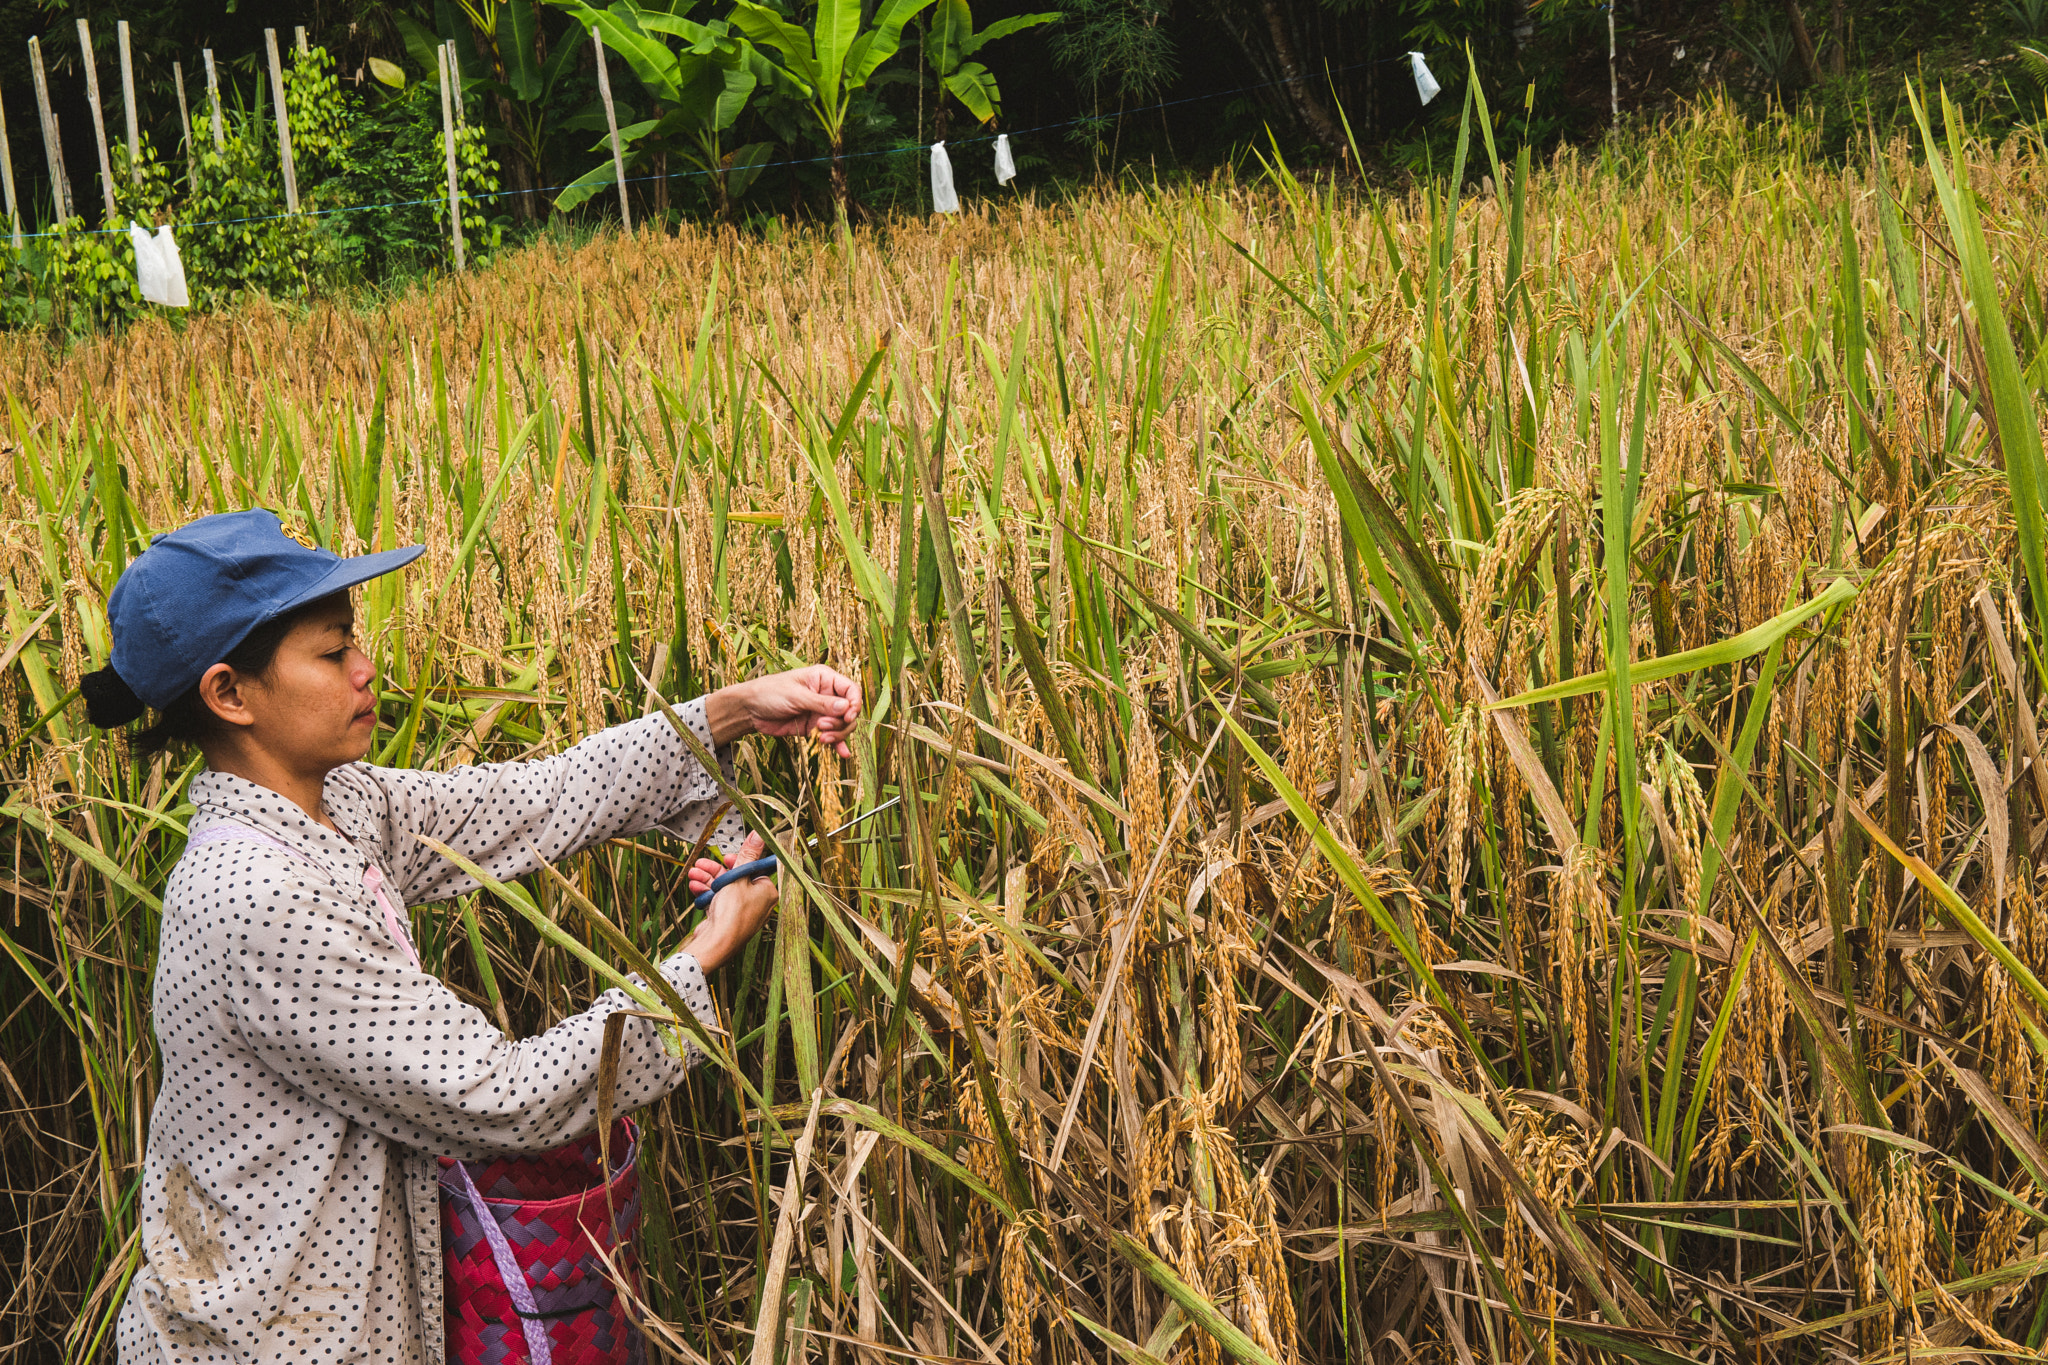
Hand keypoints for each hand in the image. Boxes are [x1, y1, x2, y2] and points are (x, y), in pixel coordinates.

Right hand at [682, 831, 777, 972]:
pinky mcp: (728, 919)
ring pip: (724, 889)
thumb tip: (759, 834)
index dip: (739, 861)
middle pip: (736, 878)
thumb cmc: (732, 914)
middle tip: (702, 863)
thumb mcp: (738, 878)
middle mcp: (757, 903)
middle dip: (716, 869)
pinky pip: (719, 901)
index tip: (726, 857)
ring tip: (693, 874)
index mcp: (767, 892)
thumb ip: (747, 855)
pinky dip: (707, 893)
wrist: (716, 944)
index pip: (755, 869)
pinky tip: (695, 887)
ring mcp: (742, 912)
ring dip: (707, 879)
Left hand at [710, 665, 862, 756]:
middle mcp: (826, 695)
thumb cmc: (770, 692)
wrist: (750, 710)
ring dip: (837, 734)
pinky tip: (843, 753)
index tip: (847, 716)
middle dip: (841, 722)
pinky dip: (838, 744)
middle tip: (822, 726)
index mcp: (824, 678)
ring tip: (821, 739)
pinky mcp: (815, 727)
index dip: (854, 703)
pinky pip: (832, 736)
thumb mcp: (797, 696)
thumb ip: (822, 703)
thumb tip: (846, 708)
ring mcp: (821, 712)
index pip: (851, 689)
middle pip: (849, 711)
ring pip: (843, 725)